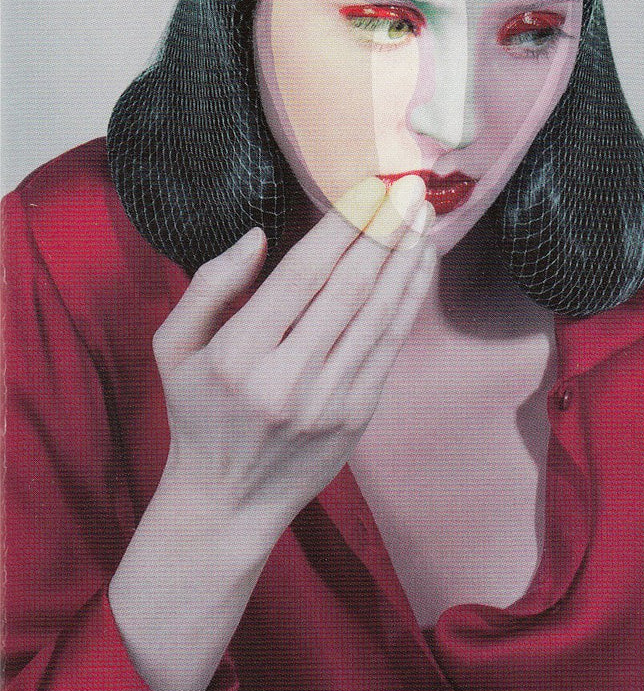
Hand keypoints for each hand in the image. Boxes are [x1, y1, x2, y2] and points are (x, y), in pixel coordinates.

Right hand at [151, 173, 434, 540]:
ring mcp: (328, 400)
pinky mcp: (357, 417)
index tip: (365, 188)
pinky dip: (409, 299)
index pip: (302, 275)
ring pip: (378, 313)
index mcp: (239, 354)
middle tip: (407, 186)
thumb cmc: (198, 412)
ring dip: (405, 258)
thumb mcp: (173, 347)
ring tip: (422, 214)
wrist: (226, 503)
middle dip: (382, 231)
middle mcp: (287, 378)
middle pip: (348, 288)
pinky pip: (390, 346)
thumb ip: (209, 286)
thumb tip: (258, 237)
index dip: (340, 227)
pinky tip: (421, 264)